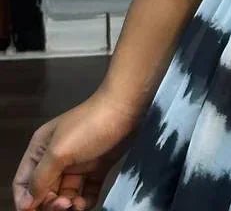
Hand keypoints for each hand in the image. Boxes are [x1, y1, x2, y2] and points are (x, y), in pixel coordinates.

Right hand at [12, 91, 141, 209]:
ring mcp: (77, 164)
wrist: (125, 109)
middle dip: (50, 203)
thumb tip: (28, 202)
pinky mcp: (96, 168)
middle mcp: (56, 158)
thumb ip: (40, 178)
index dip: (25, 200)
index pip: (23, 182)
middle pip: (44, 191)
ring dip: (68, 205)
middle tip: (64, 205)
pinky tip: (86, 203)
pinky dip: (84, 202)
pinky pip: (85, 192)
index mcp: (41, 150)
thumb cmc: (88, 128)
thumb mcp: (59, 151)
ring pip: (65, 194)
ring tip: (77, 205)